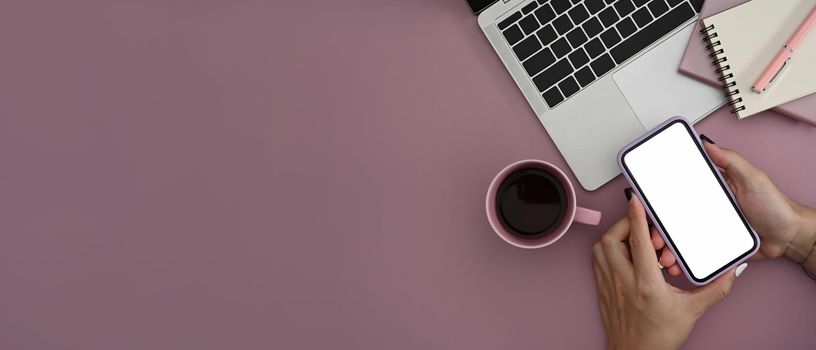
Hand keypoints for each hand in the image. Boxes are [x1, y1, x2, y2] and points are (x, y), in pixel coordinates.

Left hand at [593, 194, 743, 349]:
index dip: (637, 217)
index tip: (636, 200)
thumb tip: (732, 272)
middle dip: (626, 225)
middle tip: (643, 226)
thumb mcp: (693, 311)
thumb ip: (715, 289)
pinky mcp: (601, 289)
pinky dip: (608, 250)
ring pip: (601, 248)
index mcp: (646, 284)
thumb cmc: (659, 337)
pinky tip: (624, 255)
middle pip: (613, 239)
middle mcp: (623, 281)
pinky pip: (598, 260)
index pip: (638, 241)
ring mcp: (608, 285)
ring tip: (635, 240)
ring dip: (616, 237)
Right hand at [654, 136, 815, 275]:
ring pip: (679, 238)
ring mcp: (707, 228)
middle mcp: (705, 208)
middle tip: (653, 238)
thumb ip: (731, 161)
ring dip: (666, 247)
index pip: (677, 192)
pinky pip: (693, 253)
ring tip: (664, 256)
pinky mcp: (713, 246)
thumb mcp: (753, 178)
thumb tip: (707, 144)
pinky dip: (682, 259)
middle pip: (672, 218)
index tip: (646, 206)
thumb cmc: (775, 207)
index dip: (659, 199)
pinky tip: (676, 264)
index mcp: (711, 190)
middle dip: (657, 229)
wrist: (789, 238)